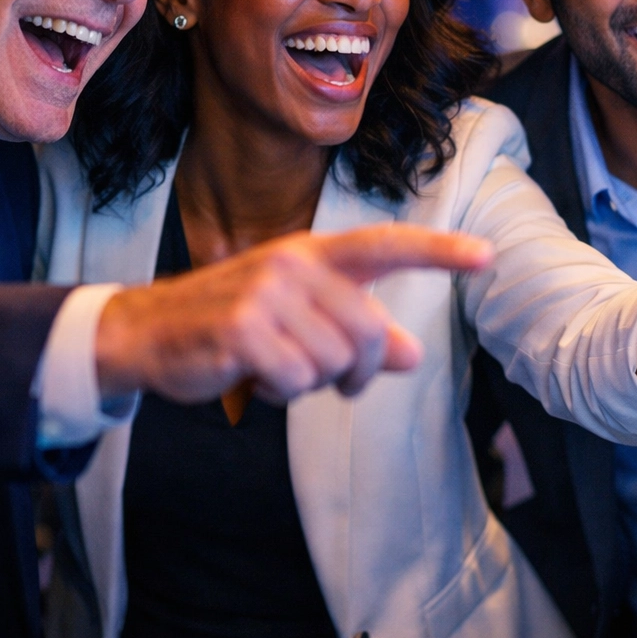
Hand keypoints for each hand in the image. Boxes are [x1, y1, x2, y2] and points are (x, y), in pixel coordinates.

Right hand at [94, 224, 492, 402]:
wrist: (148, 332)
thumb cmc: (235, 324)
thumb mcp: (301, 322)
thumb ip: (358, 333)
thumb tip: (410, 354)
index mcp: (314, 253)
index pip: (386, 246)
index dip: (439, 251)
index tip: (488, 256)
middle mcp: (294, 263)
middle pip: (368, 332)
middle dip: (356, 369)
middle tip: (329, 378)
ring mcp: (266, 292)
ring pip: (333, 362)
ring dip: (309, 381)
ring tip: (273, 364)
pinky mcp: (242, 327)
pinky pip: (297, 380)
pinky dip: (281, 391)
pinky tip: (253, 374)